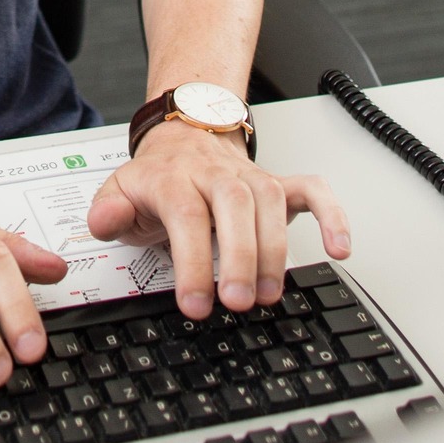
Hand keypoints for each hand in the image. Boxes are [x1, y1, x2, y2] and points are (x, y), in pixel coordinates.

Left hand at [86, 123, 351, 318]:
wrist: (184, 139)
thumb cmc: (158, 180)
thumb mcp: (119, 192)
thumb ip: (109, 212)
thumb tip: (105, 221)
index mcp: (175, 179)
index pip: (186, 216)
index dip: (192, 262)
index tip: (195, 304)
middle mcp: (217, 175)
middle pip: (234, 206)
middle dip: (240, 256)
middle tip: (237, 301)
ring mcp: (252, 177)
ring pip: (271, 203)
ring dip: (276, 250)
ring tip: (269, 294)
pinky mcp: (280, 183)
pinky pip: (313, 190)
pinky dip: (332, 215)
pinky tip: (338, 247)